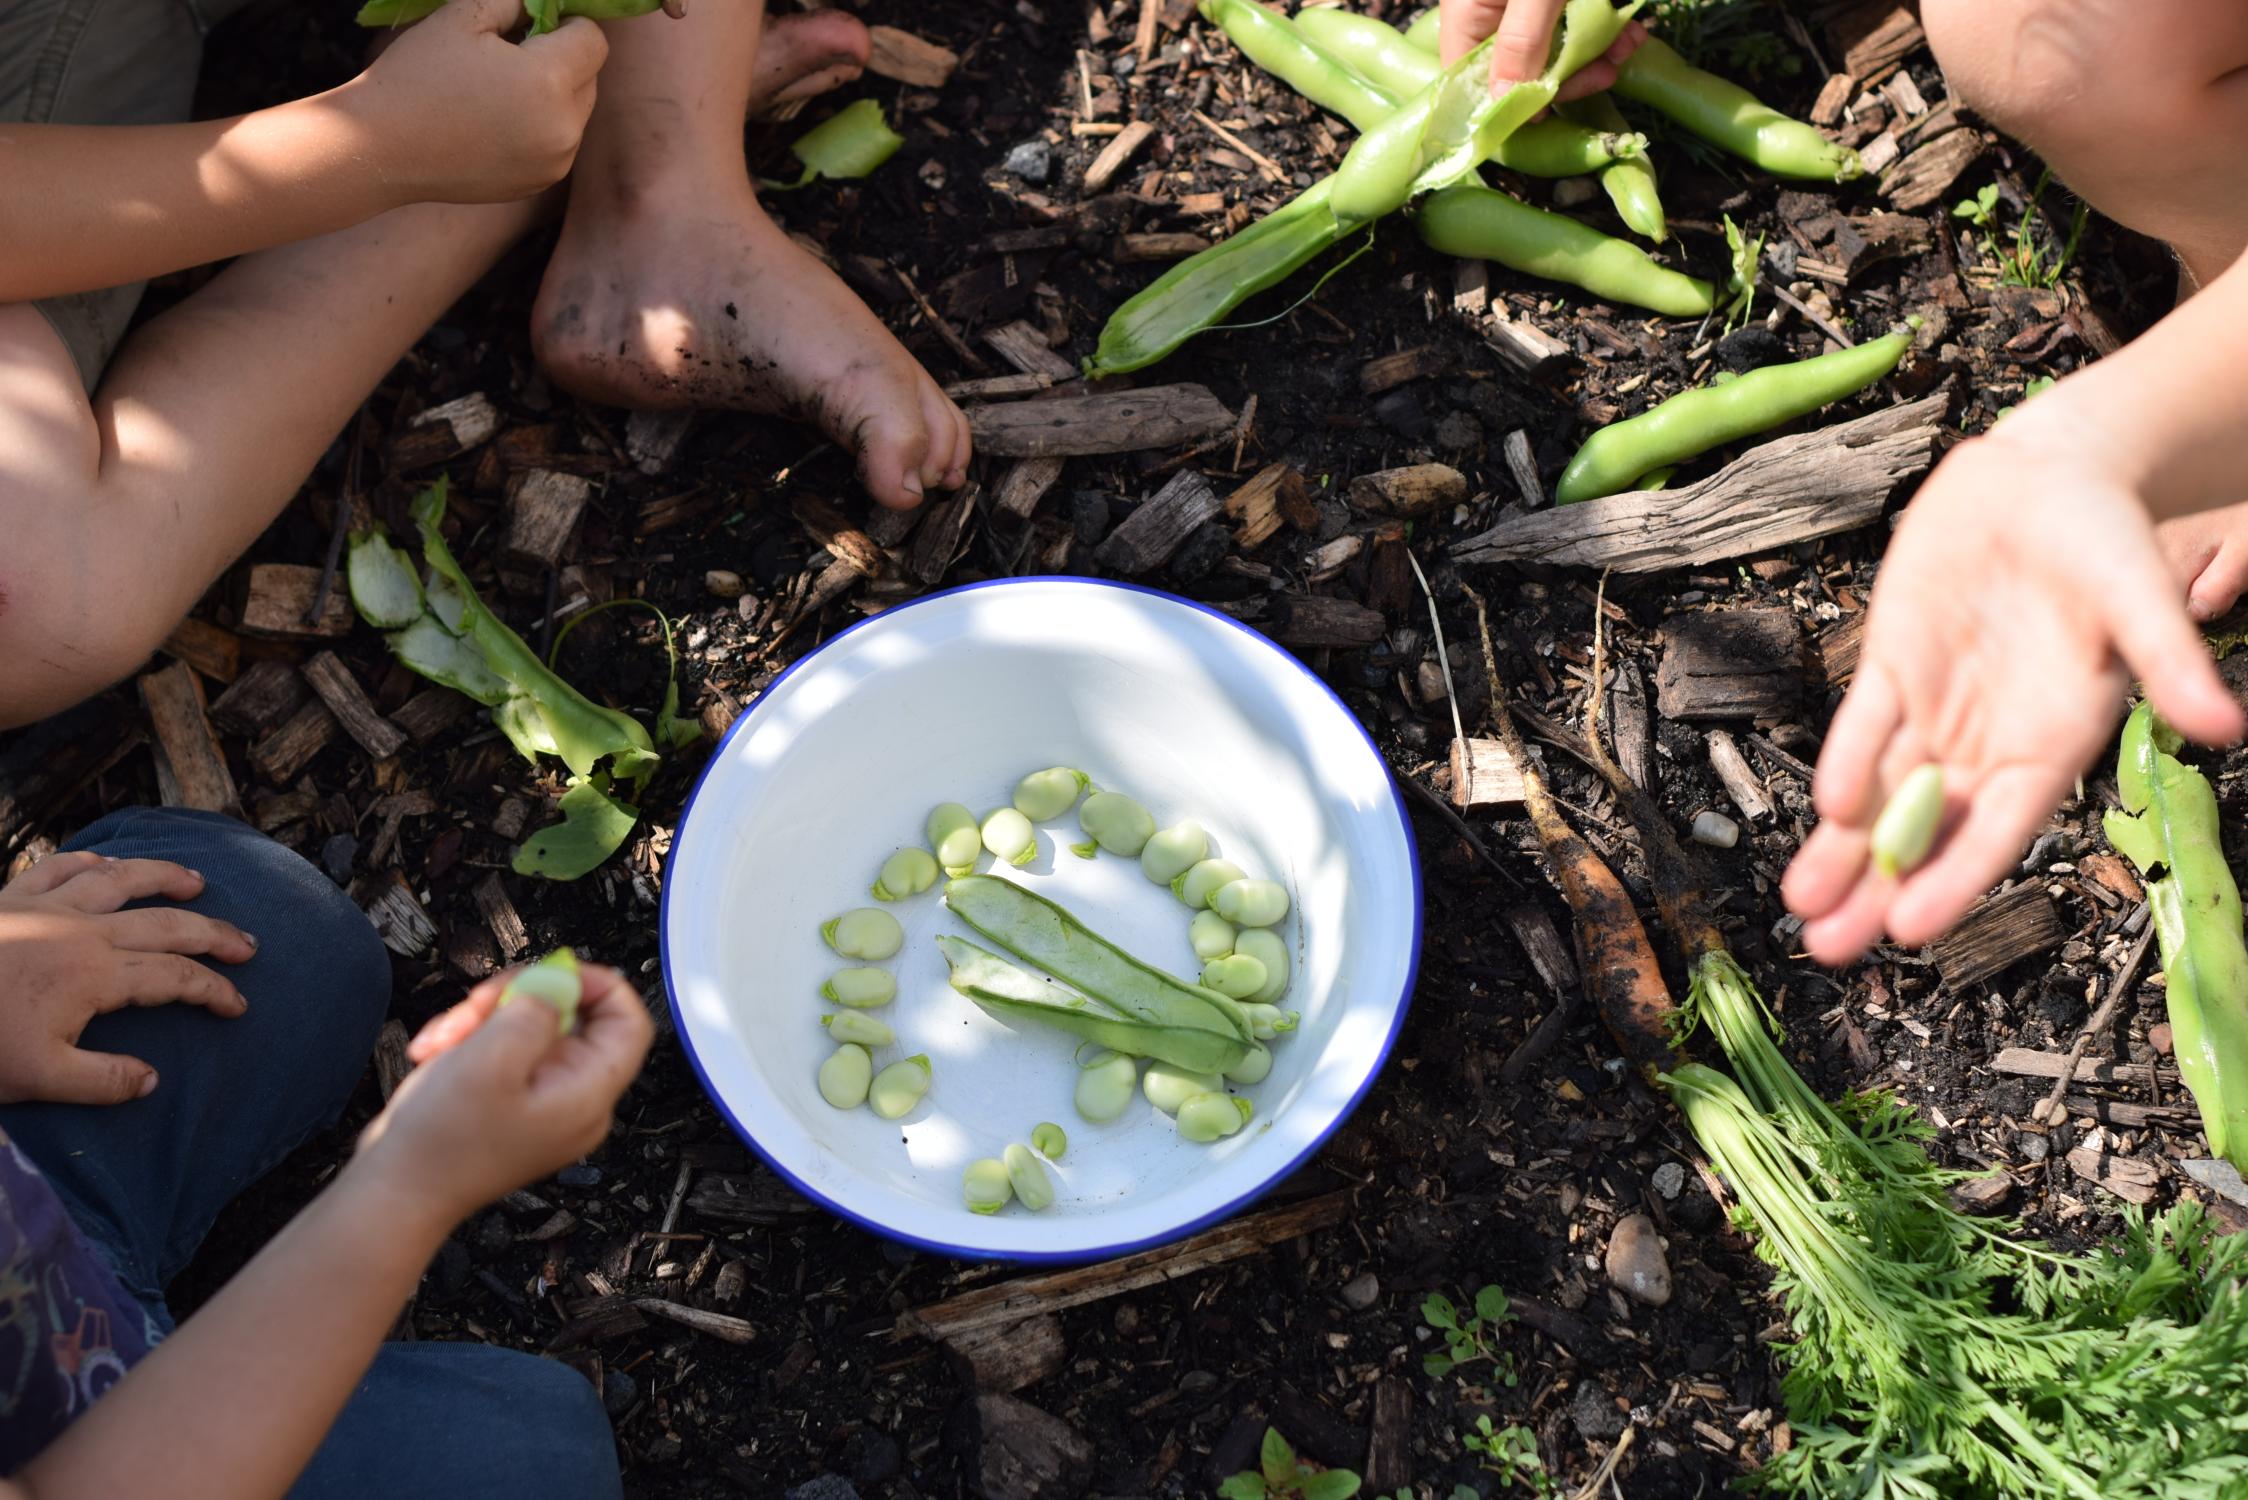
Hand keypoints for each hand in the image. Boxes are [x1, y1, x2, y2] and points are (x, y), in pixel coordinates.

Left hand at [0, 853, 254, 1104]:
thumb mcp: (39, 1079)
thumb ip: (102, 1080)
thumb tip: (152, 1080)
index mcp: (96, 975)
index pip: (174, 978)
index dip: (213, 990)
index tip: (237, 1004)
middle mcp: (82, 931)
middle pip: (166, 923)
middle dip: (213, 934)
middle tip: (246, 944)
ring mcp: (46, 906)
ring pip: (121, 879)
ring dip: (164, 877)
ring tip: (196, 881)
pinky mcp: (10, 896)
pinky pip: (59, 866)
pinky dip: (90, 862)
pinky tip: (105, 864)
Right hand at [348, 0, 608, 205]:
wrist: (381, 148)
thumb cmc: (418, 74)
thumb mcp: (463, 17)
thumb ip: (514, 1)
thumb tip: (544, 4)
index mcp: (550, 81)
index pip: (593, 40)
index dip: (568, 23)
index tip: (535, 23)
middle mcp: (565, 128)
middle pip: (590, 78)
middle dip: (562, 59)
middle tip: (510, 55)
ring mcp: (555, 162)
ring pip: (577, 113)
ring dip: (554, 95)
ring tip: (499, 90)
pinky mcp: (540, 184)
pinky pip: (558, 144)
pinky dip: (541, 128)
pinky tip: (495, 122)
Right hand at [354, 961, 652, 1227]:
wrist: (394, 1192)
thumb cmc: (442, 1142)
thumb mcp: (493, 1057)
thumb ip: (537, 1009)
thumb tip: (559, 982)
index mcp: (588, 1094)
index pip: (629, 1023)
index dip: (597, 985)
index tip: (550, 972)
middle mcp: (574, 1099)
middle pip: (571, 1017)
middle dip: (519, 999)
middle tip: (478, 1003)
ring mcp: (541, 1100)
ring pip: (528, 1026)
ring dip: (483, 1019)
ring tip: (444, 1037)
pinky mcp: (510, 1100)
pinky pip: (503, 1049)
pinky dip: (470, 1040)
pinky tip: (437, 1051)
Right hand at [1438, 0, 1646, 95]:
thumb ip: (1521, 45)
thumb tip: (1502, 108)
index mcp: (1468, 11)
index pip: (1469, 81)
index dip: (1504, 106)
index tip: (1548, 115)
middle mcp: (1490, 10)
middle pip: (1516, 71)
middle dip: (1566, 76)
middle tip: (1605, 74)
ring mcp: (1524, 2)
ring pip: (1554, 51)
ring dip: (1594, 56)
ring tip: (1628, 46)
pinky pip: (1575, 25)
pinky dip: (1604, 31)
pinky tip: (1631, 29)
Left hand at [1781, 425, 2244, 964]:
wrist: (2046, 478)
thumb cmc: (2105, 539)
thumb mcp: (2142, 595)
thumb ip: (2171, 662)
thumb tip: (2227, 724)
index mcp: (2053, 741)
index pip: (2000, 829)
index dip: (1956, 880)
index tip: (1913, 929)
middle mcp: (1988, 741)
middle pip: (1927, 833)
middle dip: (1877, 891)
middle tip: (1831, 949)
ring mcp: (1936, 708)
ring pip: (1882, 797)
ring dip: (1842, 853)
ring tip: (1803, 909)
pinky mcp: (1892, 668)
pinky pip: (1863, 727)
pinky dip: (1842, 767)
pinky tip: (1822, 813)